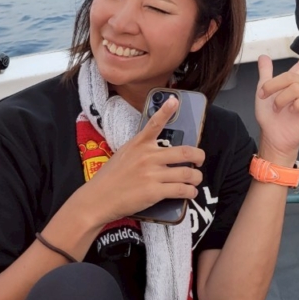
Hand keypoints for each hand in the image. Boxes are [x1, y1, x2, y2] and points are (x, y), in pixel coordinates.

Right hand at [81, 97, 204, 226]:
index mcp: (139, 144)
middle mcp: (148, 156)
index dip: (166, 110)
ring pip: (186, 173)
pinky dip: (190, 192)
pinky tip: (190, 193)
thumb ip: (142, 148)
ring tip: (195, 179)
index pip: (154, 123)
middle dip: (199, 156)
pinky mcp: (154, 192)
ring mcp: (152, 174)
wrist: (98, 198)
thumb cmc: (111, 177)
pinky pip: (181, 190)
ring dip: (196, 177)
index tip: (175, 100)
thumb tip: (161, 149)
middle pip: (184, 152)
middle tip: (200, 159)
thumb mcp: (125, 153)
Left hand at [254, 25, 298, 162]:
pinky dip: (296, 104)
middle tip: (264, 95)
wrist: (272, 135)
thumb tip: (264, 56)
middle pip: (294, 75)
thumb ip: (266, 73)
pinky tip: (292, 111)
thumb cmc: (270, 115)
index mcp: (296, 77)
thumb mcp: (263, 90)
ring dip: (283, 97)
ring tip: (278, 107)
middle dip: (275, 85)